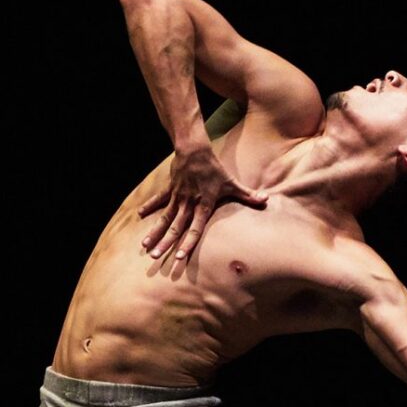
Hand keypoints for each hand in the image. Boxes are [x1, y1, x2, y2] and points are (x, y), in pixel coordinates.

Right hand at [138, 141, 267, 261]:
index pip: (195, 229)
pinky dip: (149, 206)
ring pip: (164, 218)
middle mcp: (188, 204)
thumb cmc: (215, 168)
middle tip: (155, 256)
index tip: (180, 256)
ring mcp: (177, 197)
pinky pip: (158, 200)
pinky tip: (139, 215)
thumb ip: (248, 195)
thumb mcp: (232, 183)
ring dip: (154, 232)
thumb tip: (266, 201)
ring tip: (144, 245)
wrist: (195, 150)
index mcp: (203, 206)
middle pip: (175, 227)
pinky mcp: (170, 189)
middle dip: (165, 243)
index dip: (188, 243)